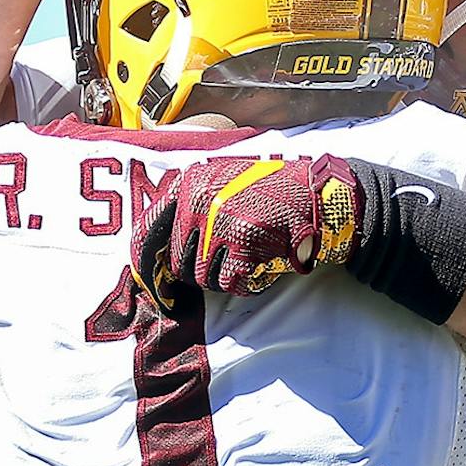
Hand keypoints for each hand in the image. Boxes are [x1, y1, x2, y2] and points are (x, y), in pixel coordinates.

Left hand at [133, 155, 360, 310]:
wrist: (316, 194)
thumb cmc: (270, 191)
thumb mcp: (223, 181)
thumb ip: (191, 205)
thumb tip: (157, 251)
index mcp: (190, 183)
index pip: (150, 229)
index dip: (149, 261)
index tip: (153, 281)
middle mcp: (199, 201)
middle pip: (179, 262)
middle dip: (200, 271)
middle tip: (226, 266)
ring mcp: (219, 223)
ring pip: (203, 277)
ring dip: (226, 278)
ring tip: (249, 260)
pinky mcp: (243, 245)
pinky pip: (232, 283)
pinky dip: (247, 284)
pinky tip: (262, 268)